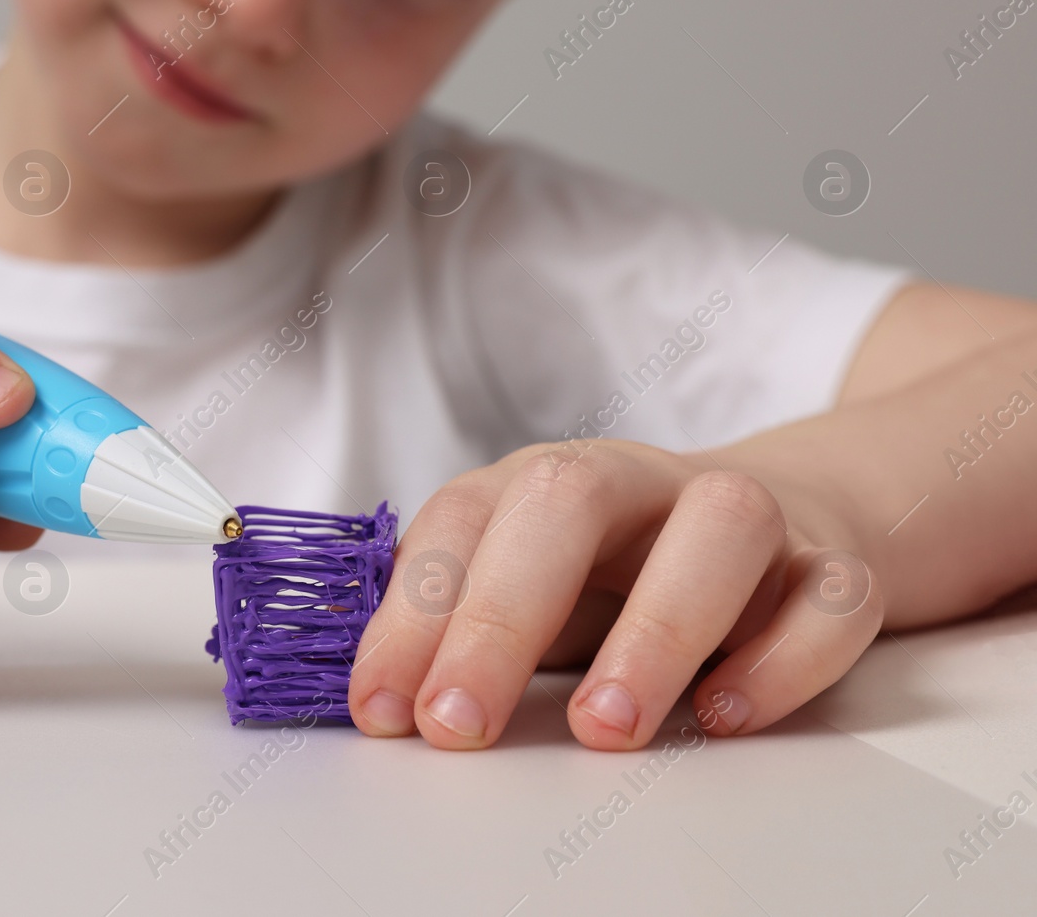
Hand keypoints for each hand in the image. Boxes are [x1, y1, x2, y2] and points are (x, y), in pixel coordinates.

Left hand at [346, 438, 882, 749]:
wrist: (784, 513)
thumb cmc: (622, 566)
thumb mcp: (529, 581)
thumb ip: (457, 625)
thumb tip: (376, 693)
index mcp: (546, 482)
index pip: (462, 520)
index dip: (411, 613)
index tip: (384, 711)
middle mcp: (641, 482)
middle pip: (566, 500)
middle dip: (499, 615)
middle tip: (458, 725)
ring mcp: (749, 514)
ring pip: (719, 526)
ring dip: (654, 630)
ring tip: (601, 729)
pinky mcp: (834, 566)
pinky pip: (830, 597)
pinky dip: (782, 660)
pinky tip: (723, 716)